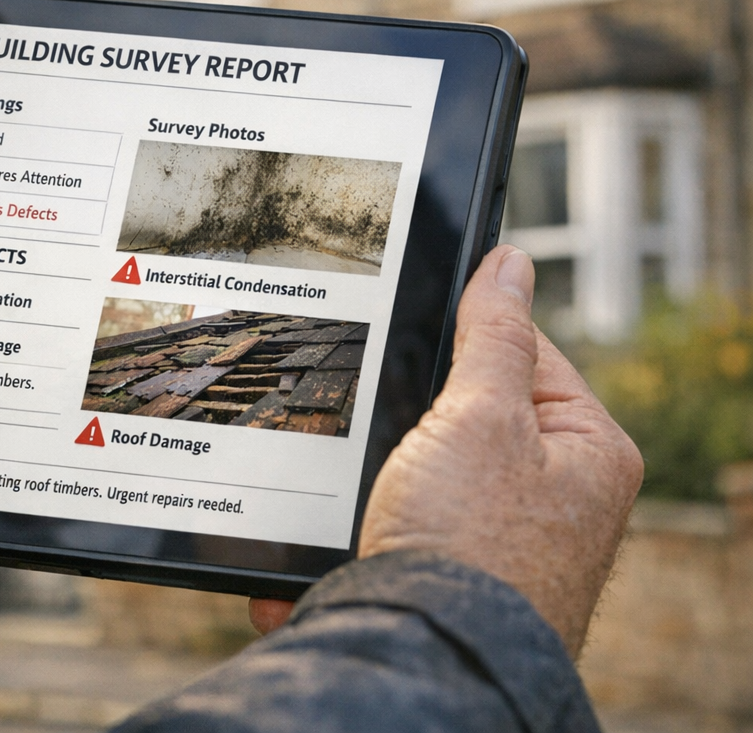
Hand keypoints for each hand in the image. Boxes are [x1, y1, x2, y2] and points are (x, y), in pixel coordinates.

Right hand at [249, 246, 642, 651]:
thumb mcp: (480, 415)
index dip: (457, 336)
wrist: (426, 656)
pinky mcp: (444, 573)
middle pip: (462, 411)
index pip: (521, 351)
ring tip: (347, 487)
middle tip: (370, 417)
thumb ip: (492, 334)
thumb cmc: (470, 544)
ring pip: (413, 469)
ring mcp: (496, 538)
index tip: (404, 333)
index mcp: (585, 448)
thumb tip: (508, 263)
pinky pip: (387, 526)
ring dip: (365, 478)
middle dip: (399, 414)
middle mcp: (551, 496)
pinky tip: (334, 538)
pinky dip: (352, 530)